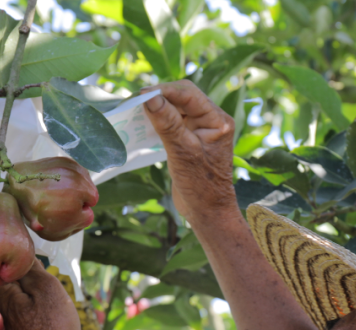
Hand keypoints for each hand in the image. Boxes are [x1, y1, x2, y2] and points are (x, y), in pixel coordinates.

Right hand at [143, 80, 238, 225]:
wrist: (207, 211)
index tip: (141, 93)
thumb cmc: (200, 185)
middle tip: (137, 99)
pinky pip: (174, 121)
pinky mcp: (191, 138)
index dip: (165, 91)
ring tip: (138, 108)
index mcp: (218, 121)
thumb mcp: (182, 152)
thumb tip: (151, 97)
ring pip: (178, 107)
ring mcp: (201, 129)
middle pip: (184, 96)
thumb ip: (167, 123)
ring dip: (159, 106)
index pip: (190, 94)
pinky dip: (160, 119)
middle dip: (162, 95)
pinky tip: (145, 121)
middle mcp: (212, 120)